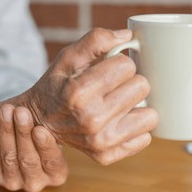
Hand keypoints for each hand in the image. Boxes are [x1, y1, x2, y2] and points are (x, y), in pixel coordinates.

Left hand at [0, 104, 67, 191]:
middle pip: (28, 160)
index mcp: (57, 175)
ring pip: (9, 157)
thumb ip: (59, 126)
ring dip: (7, 131)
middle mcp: (36, 183)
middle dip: (23, 133)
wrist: (20, 141)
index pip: (52, 162)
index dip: (45, 146)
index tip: (39, 129)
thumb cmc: (43, 133)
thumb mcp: (54, 132)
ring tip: (7, 111)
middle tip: (21, 112)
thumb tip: (74, 103)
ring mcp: (14, 182)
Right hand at [21, 28, 158, 164]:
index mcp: (78, 92)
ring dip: (137, 106)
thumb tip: (128, 36)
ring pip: (151, 115)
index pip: (127, 66)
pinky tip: (118, 122)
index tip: (108, 69)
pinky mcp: (107, 156)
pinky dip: (135, 127)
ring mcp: (100, 142)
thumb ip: (96, 40)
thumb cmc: (57, 85)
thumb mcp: (68, 57)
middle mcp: (90, 120)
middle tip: (114, 87)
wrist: (40, 121)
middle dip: (130, 82)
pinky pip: (145, 137)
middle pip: (142, 87)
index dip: (120, 63)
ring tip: (119, 104)